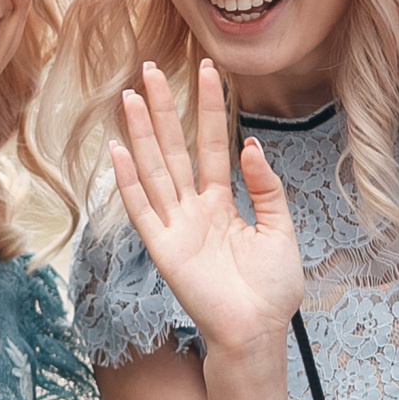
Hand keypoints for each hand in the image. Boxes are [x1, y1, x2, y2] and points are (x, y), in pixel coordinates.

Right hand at [107, 60, 304, 356]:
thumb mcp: (279, 229)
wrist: (258, 331)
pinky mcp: (163, 249)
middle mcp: (193, 209)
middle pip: (174, 148)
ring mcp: (175, 227)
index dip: (209, 108)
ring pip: (155, 170)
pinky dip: (129, 181)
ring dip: (141, 134)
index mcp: (221, 203)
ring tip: (131, 96)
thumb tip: (251, 146)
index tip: (207, 70)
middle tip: (151, 68)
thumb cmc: (271, 289)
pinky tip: (119, 150)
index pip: (212, 144)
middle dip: (163, 109)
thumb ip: (265, 188)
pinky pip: (142, 209)